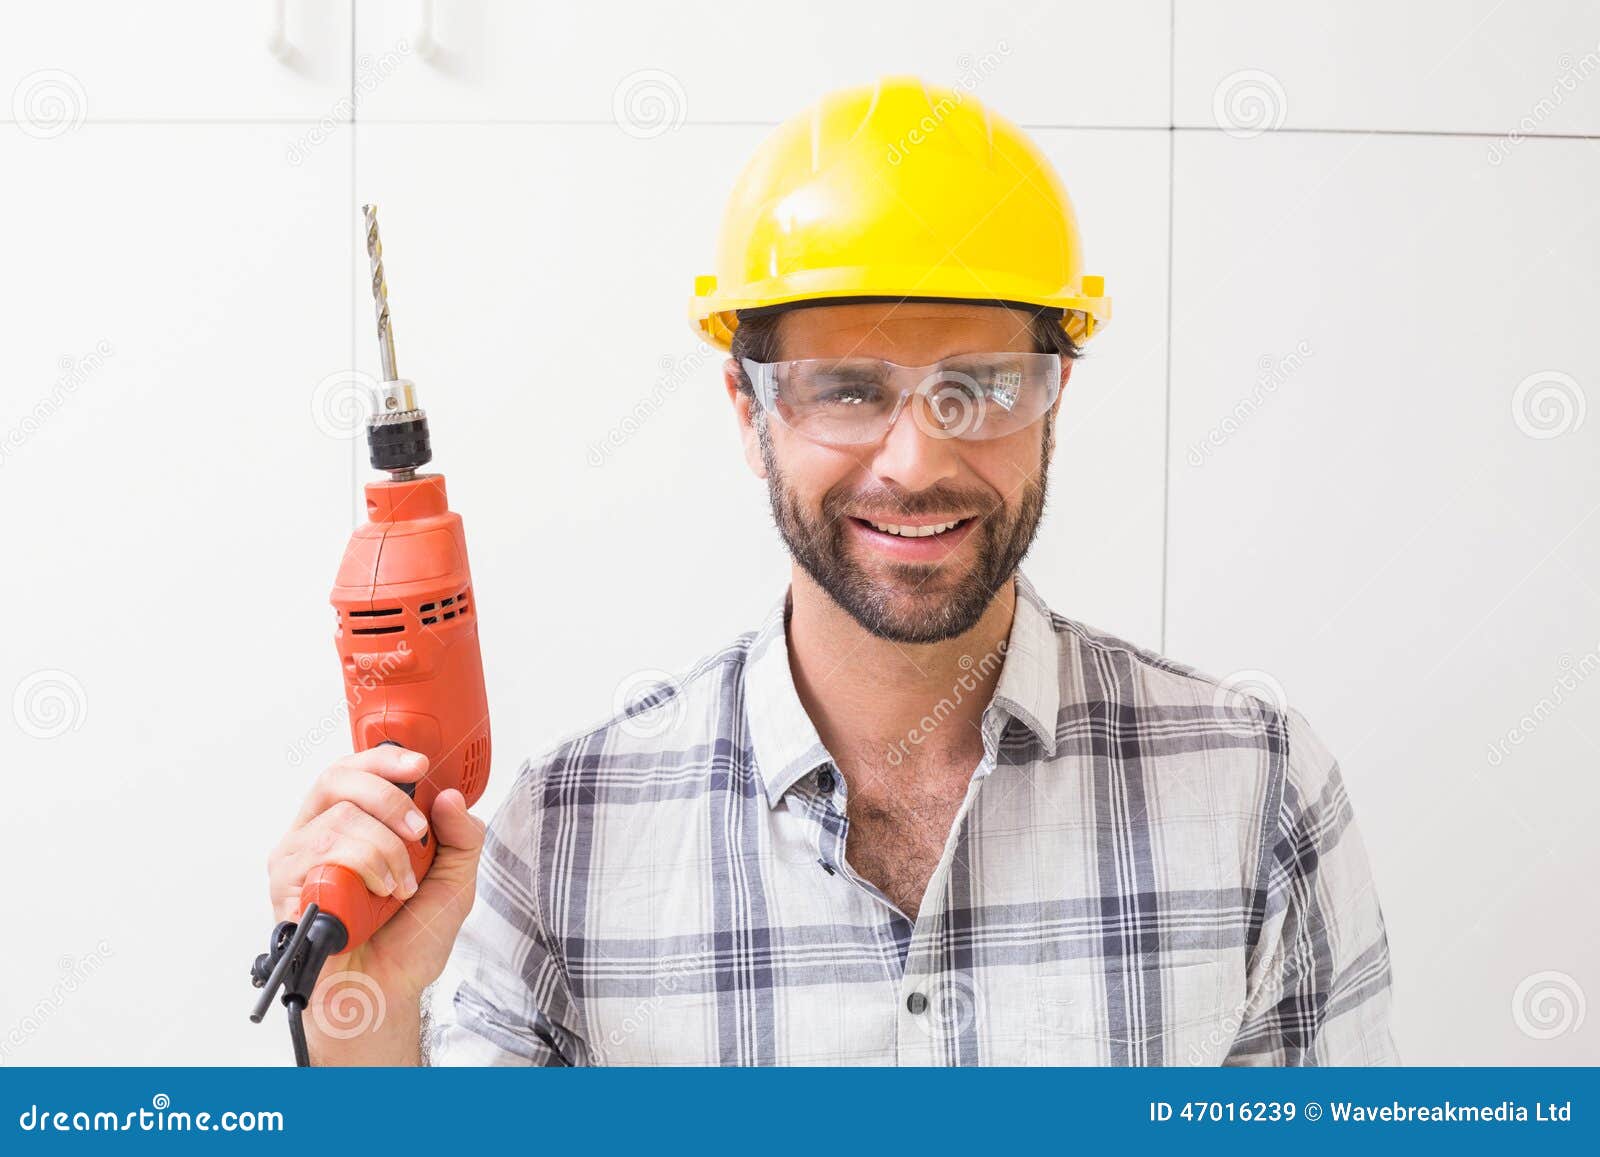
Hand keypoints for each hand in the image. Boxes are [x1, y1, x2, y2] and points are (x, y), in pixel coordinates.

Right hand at [266, 746, 484, 1034]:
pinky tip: (378, 898)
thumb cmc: (410, 938)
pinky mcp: (286, 888)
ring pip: (339, 818)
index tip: (420, 764)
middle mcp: (317, 834)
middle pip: (337, 778)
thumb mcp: (455, 881)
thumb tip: (449, 795)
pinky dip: (364, 870)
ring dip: (384, 849)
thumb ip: (461, 835)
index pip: (356, 770)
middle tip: (418, 832)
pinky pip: (323, 854)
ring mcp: (297, 860)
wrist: (387, 991)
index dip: (384, 758)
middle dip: (388, 798)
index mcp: (351, 824)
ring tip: (399, 886)